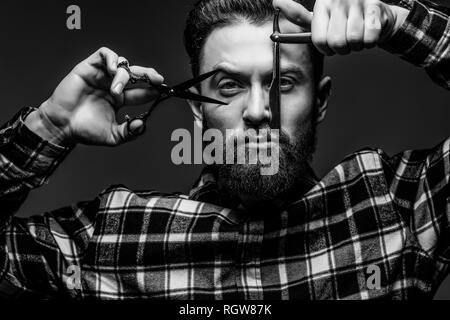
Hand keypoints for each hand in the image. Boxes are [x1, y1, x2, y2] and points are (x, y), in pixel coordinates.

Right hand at [26, 47, 163, 145]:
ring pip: (122, 66)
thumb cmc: (84, 131)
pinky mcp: (88, 67)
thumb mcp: (113, 136)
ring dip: (123, 77)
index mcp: (120, 100)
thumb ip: (129, 132)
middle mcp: (112, 86)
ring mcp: (101, 76)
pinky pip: (104, 54)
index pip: (141, 91)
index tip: (161, 92)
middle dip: (149, 75)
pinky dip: (112, 58)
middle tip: (157, 80)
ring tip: (115, 91)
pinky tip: (113, 69)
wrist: (62, 126)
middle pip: (136, 75)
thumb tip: (143, 124)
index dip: (152, 90)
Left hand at [273, 0, 409, 54]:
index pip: (319, 39)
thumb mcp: (319, 19)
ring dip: (356, 45)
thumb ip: (298, 15)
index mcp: (323, 3)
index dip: (325, 48)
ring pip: (353, 41)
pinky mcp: (376, 7)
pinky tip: (369, 33)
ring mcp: (358, 1)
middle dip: (342, 48)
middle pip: (336, 42)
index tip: (329, 44)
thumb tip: (276, 2)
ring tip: (357, 36)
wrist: (377, 16)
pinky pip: (369, 38)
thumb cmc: (344, 21)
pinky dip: (370, 41)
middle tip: (345, 41)